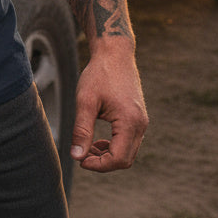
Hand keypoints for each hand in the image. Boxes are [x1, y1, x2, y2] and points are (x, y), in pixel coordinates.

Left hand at [70, 39, 147, 172]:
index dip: (98, 165)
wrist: (115, 53)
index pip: (119, 159)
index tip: (80, 160)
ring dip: (108, 155)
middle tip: (81, 155)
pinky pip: (129, 142)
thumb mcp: (85, 101)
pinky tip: (97, 140)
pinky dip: (114, 146)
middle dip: (103, 162)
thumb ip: (82, 130)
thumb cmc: (99, 74)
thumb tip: (76, 156)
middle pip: (126, 159)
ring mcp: (141, 121)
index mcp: (130, 121)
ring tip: (87, 147)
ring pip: (128, 152)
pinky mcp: (138, 118)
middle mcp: (141, 124)